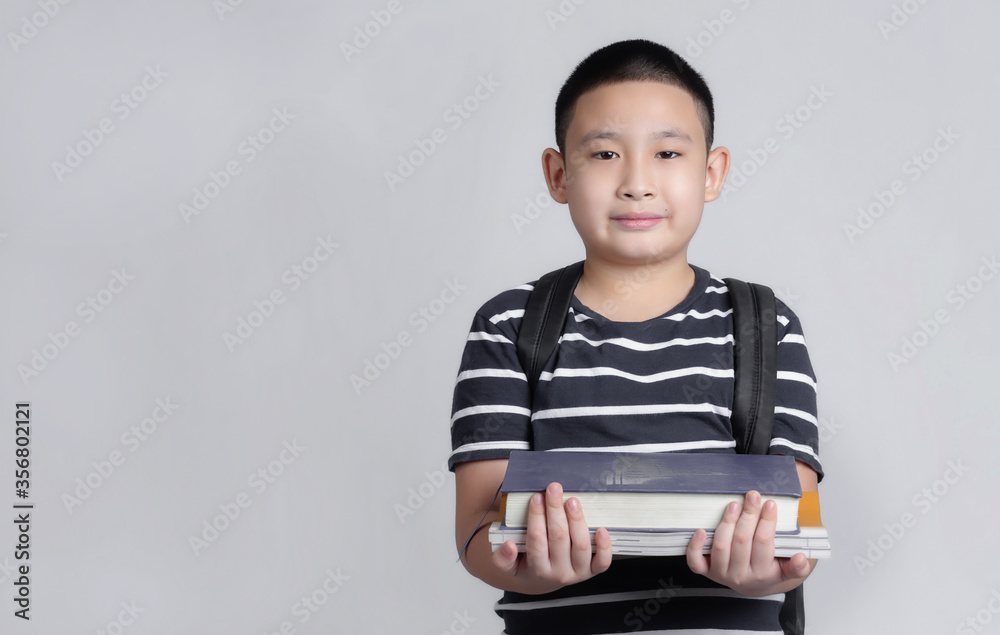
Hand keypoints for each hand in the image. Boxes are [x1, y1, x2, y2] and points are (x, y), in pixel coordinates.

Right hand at [491, 482, 612, 594]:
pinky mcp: (593, 570)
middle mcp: (559, 573)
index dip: (536, 517)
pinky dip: (604, 546)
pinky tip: (601, 528)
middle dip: (555, 510)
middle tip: (553, 488)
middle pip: (559, 538)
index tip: (536, 497)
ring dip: (577, 520)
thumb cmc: (526, 565)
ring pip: (581, 546)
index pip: (537, 541)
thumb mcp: (508, 565)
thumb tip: (508, 545)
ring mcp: (578, 572)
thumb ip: (502, 558)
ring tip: (572, 500)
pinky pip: (603, 561)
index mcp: (537, 570)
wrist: (542, 581)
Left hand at [686, 490, 813, 596]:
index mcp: (763, 573)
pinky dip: (695, 545)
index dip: (767, 521)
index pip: (764, 543)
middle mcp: (740, 575)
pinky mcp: (705, 570)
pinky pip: (696, 561)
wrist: (751, 584)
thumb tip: (802, 558)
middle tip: (753, 496)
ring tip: (734, 504)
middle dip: (749, 515)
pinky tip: (701, 529)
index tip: (770, 503)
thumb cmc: (768, 570)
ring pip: (722, 546)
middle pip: (742, 541)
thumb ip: (798, 567)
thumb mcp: (787, 571)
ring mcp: (720, 573)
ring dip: (727, 522)